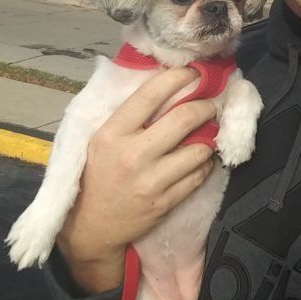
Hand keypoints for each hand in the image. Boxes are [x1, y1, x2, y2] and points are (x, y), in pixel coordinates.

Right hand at [56, 67, 215, 293]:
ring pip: (198, 149)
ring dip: (210, 136)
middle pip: (183, 118)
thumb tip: (160, 84)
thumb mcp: (98, 138)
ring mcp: (152, 181)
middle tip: (210, 102)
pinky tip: (201, 156)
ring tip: (209, 130)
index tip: (194, 72)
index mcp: (112, 133)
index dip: (178, 78)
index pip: (150, 95)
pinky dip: (205, 162)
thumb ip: (125, 114)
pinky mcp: (166, 202)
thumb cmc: (95, 174)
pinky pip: (199, 175)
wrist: (90, 227)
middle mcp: (133, 154)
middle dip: (205, 106)